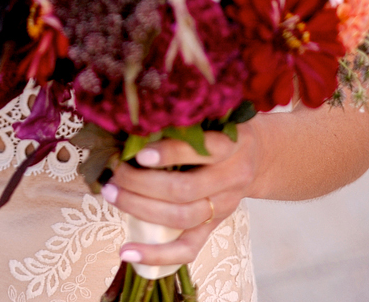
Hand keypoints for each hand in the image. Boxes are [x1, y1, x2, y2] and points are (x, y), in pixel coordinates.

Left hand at [101, 124, 260, 269]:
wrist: (257, 157)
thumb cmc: (222, 128)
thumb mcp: (214, 114)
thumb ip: (186, 119)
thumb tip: (135, 122)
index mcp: (231, 145)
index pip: (202, 152)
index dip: (170, 154)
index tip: (140, 153)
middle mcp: (230, 178)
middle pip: (185, 190)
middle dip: (143, 183)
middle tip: (115, 173)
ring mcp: (222, 206)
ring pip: (182, 217)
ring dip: (141, 209)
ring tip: (112, 195)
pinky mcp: (213, 227)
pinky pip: (187, 249)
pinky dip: (157, 254)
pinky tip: (128, 252)